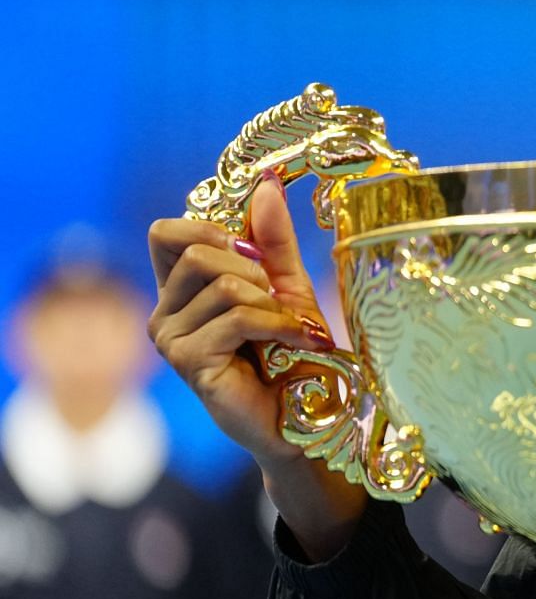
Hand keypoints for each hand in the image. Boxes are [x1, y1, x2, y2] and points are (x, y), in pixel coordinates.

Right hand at [148, 175, 366, 554]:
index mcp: (178, 289)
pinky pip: (236, 316)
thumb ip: (271, 240)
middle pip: (198, 252)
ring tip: (290, 331)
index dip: (213, 230)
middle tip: (280, 304)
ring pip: (222, 284)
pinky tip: (296, 341)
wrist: (310, 414)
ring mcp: (170, 339)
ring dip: (272, 304)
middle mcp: (163, 312)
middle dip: (253, 272)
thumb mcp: (287, 287)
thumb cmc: (294, 354)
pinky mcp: (189, 362)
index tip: (256, 258)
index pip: (167, 232)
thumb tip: (266, 184)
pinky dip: (278, 323)